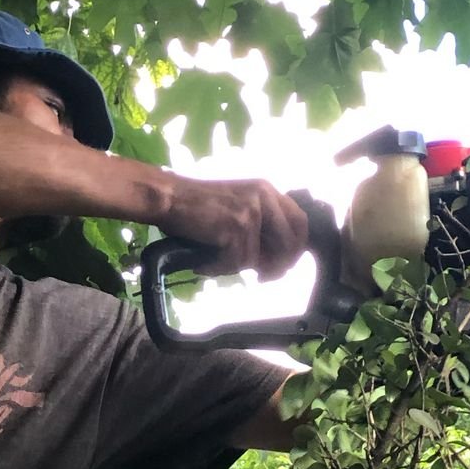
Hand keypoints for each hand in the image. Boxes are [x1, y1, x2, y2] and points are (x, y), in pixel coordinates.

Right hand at [155, 176, 310, 280]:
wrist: (169, 198)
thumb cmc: (197, 207)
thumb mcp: (238, 208)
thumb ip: (260, 227)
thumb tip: (274, 262)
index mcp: (267, 191)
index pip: (300, 221)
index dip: (295, 249)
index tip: (284, 266)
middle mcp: (264, 196)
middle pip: (290, 243)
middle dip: (278, 266)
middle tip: (262, 278)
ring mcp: (252, 211)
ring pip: (258, 258)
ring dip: (236, 268)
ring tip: (215, 262)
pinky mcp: (237, 226)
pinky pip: (237, 263)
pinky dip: (218, 268)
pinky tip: (203, 262)